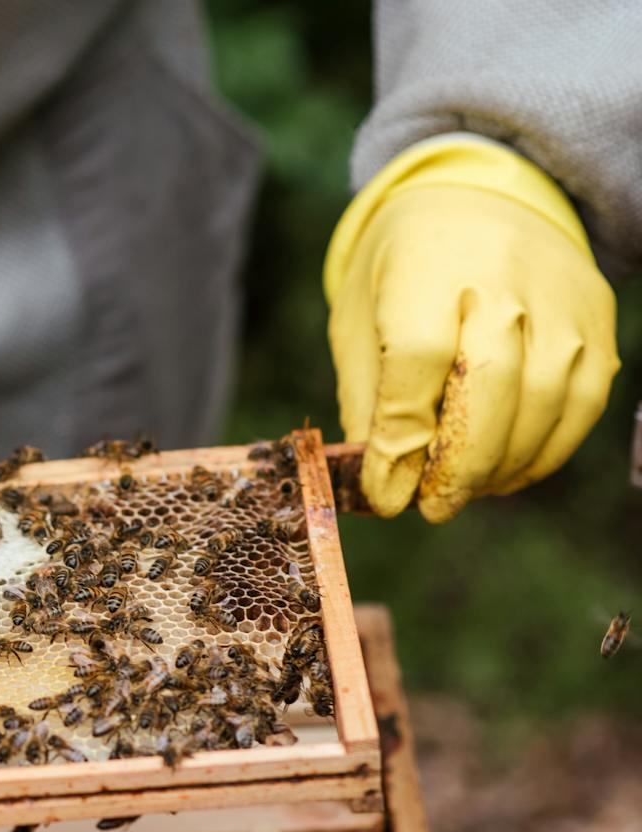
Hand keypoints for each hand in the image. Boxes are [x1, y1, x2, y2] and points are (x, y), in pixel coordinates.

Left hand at [327, 137, 618, 520]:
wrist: (477, 197)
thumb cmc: (402, 273)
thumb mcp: (360, 320)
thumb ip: (370, 399)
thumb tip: (382, 482)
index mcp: (425, 271)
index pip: (417, 361)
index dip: (403, 439)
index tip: (387, 493)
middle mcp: (501, 281)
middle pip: (490, 385)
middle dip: (458, 465)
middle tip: (432, 507)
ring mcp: (559, 299)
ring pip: (545, 401)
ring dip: (503, 465)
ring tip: (465, 491)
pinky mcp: (597, 317)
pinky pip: (584, 400)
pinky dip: (547, 450)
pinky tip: (508, 471)